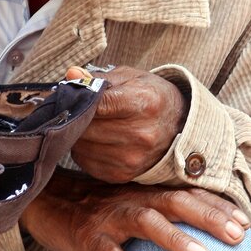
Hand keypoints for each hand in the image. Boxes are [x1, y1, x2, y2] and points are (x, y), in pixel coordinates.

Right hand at [20, 171, 250, 250]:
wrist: (47, 202)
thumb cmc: (99, 209)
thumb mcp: (132, 206)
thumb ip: (162, 215)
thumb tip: (202, 240)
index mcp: (148, 192)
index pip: (188, 195)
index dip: (217, 207)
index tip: (246, 225)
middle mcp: (133, 199)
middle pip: (176, 202)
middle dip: (209, 218)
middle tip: (239, 236)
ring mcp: (111, 217)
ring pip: (147, 223)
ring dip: (176, 239)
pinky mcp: (89, 236)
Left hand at [66, 64, 186, 181]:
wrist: (179, 127)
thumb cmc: (151, 98)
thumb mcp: (131, 78)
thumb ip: (99, 78)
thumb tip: (71, 76)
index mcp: (144, 104)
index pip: (97, 104)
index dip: (79, 99)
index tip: (72, 95)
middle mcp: (140, 134)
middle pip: (86, 127)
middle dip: (76, 117)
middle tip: (75, 109)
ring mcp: (131, 158)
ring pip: (81, 146)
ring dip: (77, 135)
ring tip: (88, 124)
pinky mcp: (121, 174)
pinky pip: (85, 161)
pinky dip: (83, 150)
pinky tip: (95, 140)